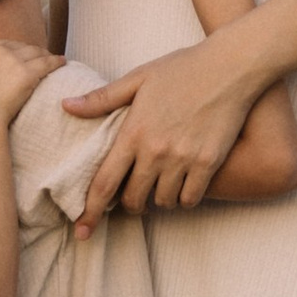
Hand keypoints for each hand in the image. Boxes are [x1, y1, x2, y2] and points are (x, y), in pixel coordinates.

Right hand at [0, 37, 57, 123]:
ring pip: (36, 52)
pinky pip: (47, 63)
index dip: (11, 51)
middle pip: (21, 47)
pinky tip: (62, 62)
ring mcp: (15, 61)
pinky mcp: (28, 74)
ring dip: (44, 54)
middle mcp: (1, 51)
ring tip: (51, 59)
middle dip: (29, 51)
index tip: (17, 58)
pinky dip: (56, 61)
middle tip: (38, 57)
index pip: (3, 45)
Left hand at [61, 27, 259, 222]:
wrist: (231, 66)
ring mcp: (183, 159)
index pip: (104, 182)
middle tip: (134, 195)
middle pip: (133, 200)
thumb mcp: (138, 77)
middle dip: (130, 204)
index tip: (82, 229)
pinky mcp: (208, 163)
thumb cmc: (183, 68)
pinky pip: (191, 199)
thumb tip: (65, 106)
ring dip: (158, 198)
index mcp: (134, 131)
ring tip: (161, 184)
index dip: (90, 210)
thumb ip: (102, 98)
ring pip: (163, 202)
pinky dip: (184, 198)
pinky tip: (184, 184)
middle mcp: (156, 150)